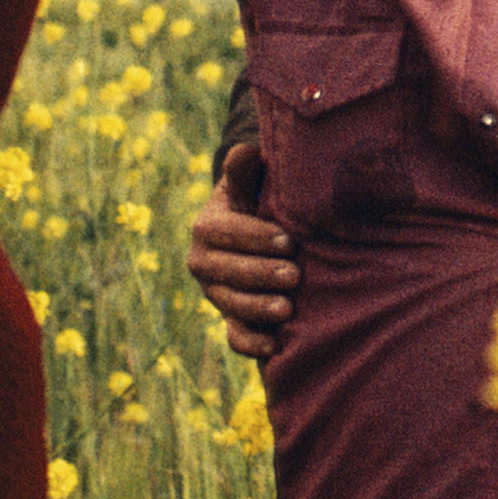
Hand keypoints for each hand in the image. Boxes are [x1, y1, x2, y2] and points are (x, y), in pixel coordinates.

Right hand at [184, 185, 297, 354]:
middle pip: (224, 272)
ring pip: (228, 304)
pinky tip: (274, 347)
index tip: (287, 239)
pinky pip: (233, 336)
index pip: (223, 232)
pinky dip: (250, 344)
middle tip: (295, 274)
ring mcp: (215, 293)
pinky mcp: (230, 318)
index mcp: (206, 226)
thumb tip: (246, 151)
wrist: (260, 234)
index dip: (253, 237)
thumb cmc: (261, 202)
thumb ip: (247, 171)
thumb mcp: (253, 184)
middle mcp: (203, 262)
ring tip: (288, 309)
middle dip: (259, 274)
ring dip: (256, 309)